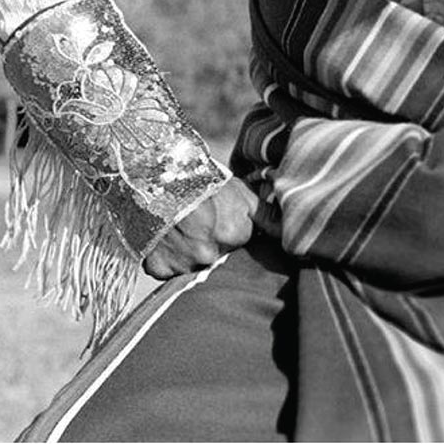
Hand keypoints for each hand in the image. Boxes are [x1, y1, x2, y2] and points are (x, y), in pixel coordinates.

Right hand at [142, 178, 257, 278]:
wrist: (152, 172)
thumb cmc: (200, 180)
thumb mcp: (240, 192)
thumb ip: (268, 217)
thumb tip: (292, 236)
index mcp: (234, 235)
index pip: (239, 248)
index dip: (232, 236)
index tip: (221, 222)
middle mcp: (210, 255)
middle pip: (215, 261)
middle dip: (210, 248)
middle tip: (199, 224)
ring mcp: (183, 264)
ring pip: (191, 268)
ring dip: (187, 255)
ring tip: (180, 229)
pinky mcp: (159, 268)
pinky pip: (166, 271)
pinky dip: (165, 259)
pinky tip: (164, 238)